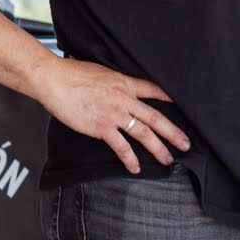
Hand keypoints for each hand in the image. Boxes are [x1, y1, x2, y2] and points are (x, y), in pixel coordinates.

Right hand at [33, 56, 189, 176]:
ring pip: (144, 133)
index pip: (154, 90)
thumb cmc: (70, 74)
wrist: (53, 79)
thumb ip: (112, 81)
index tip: (184, 106)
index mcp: (124, 83)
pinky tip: (136, 167)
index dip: (170, 98)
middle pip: (155, 117)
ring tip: (168, 159)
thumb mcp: (100, 71)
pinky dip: (130, 159)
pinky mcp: (101, 127)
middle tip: (186, 144)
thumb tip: (113, 85)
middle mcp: (124, 99)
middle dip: (173, 132)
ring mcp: (114, 114)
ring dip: (158, 148)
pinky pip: (121, 146)